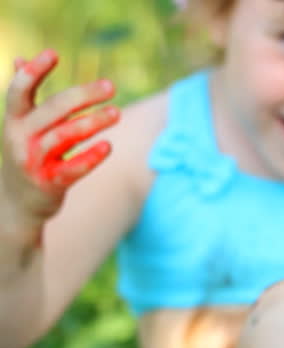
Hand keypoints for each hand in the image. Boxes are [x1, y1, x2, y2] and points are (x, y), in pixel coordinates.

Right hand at [1, 49, 118, 223]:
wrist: (15, 205)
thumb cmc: (24, 156)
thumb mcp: (18, 126)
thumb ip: (24, 96)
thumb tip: (19, 58)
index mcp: (13, 120)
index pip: (19, 90)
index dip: (34, 71)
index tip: (54, 53)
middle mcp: (19, 138)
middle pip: (53, 110)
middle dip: (83, 95)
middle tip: (111, 86)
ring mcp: (33, 162)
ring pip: (65, 136)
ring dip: (93, 123)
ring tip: (117, 113)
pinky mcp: (49, 183)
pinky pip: (72, 168)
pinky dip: (91, 157)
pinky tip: (108, 146)